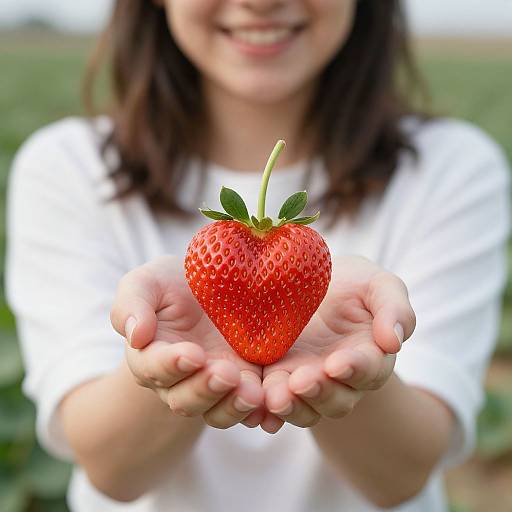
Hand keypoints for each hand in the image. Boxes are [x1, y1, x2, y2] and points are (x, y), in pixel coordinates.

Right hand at [110, 255, 263, 428]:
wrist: (214, 285)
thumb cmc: (172, 284)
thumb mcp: (147, 282)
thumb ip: (131, 304)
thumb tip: (136, 336)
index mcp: (151, 356)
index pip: (154, 368)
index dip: (171, 365)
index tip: (193, 354)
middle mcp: (180, 380)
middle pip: (185, 399)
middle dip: (205, 389)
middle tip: (227, 374)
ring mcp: (214, 385)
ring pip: (217, 411)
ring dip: (232, 406)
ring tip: (252, 394)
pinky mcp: (245, 384)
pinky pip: (249, 408)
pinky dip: (259, 412)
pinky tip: (271, 409)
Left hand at [260, 255, 415, 432]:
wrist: (312, 283)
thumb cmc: (354, 285)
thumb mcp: (378, 285)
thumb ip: (394, 308)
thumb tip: (393, 341)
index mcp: (370, 356)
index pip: (368, 369)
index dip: (354, 369)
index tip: (337, 363)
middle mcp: (339, 378)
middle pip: (336, 399)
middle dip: (319, 392)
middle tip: (301, 382)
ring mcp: (306, 380)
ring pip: (304, 408)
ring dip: (292, 406)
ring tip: (275, 397)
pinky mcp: (278, 378)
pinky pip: (273, 402)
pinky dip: (265, 410)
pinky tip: (255, 408)